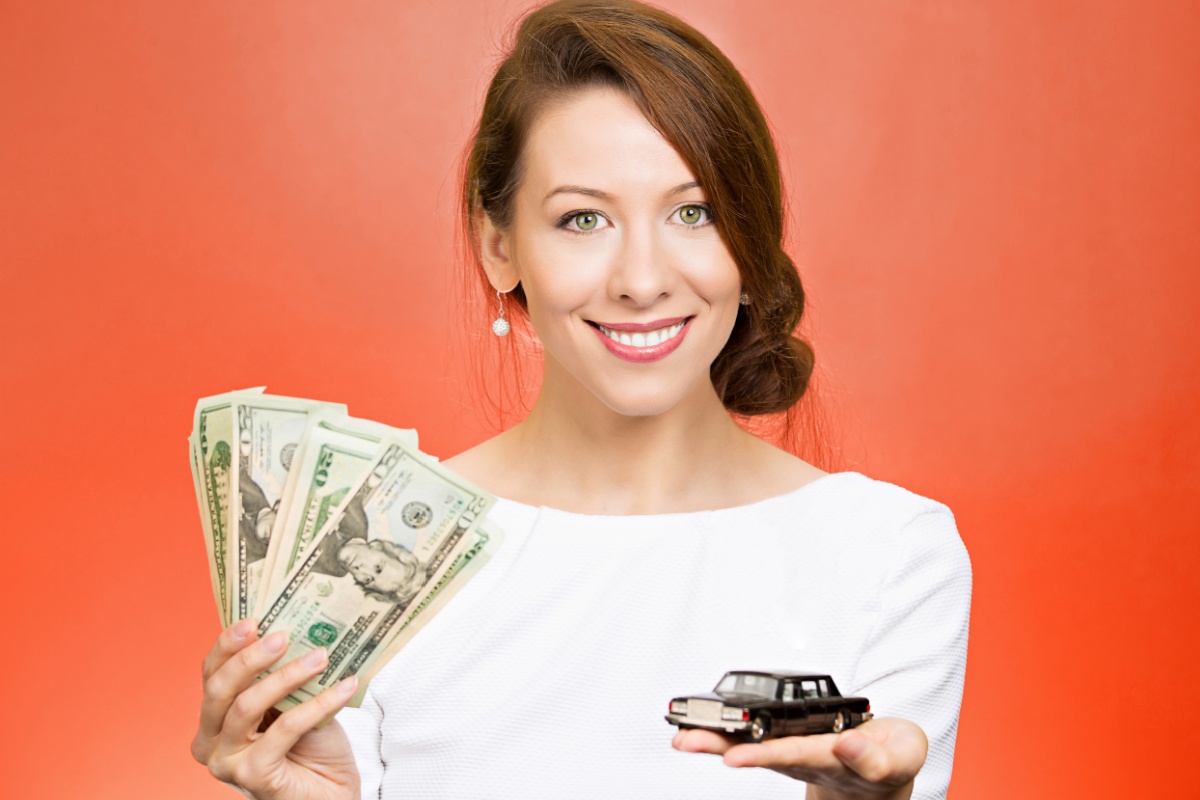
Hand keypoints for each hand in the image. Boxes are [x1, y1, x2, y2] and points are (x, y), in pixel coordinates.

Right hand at [191, 618, 361, 799]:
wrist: (331, 792)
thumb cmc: (310, 746)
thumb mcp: (294, 700)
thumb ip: (282, 673)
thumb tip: (297, 627)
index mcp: (214, 718)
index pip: (211, 674)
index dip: (228, 644)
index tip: (254, 619)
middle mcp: (210, 741)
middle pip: (220, 689)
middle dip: (251, 657)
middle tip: (284, 635)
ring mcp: (226, 762)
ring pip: (247, 706)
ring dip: (288, 676)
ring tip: (322, 656)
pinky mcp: (252, 776)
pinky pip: (284, 729)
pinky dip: (317, 704)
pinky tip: (344, 687)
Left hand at [672, 717, 926, 799]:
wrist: (884, 770)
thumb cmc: (890, 756)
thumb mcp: (900, 756)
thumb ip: (876, 757)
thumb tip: (851, 744)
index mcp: (835, 758)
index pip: (799, 754)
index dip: (768, 754)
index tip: (739, 756)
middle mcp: (805, 758)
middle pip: (760, 753)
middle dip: (720, 747)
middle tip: (690, 743)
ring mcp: (791, 753)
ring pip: (749, 748)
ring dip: (714, 743)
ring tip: (681, 738)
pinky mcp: (783, 744)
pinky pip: (747, 739)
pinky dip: (719, 734)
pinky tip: (690, 734)